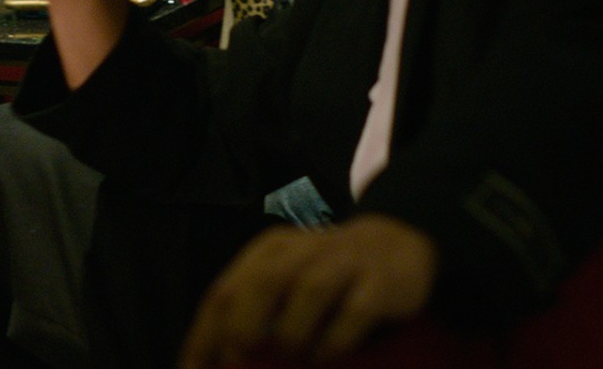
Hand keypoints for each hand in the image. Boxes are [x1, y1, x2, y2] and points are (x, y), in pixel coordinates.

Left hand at [179, 216, 438, 368]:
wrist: (397, 244)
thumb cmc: (326, 274)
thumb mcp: (284, 279)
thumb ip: (250, 311)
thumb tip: (216, 361)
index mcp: (269, 251)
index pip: (224, 291)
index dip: (205, 336)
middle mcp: (302, 251)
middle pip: (262, 283)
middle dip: (243, 328)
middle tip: (237, 361)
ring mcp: (343, 264)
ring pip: (309, 291)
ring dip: (292, 333)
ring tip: (290, 355)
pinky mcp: (379, 283)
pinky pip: (354, 312)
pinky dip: (335, 340)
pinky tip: (324, 355)